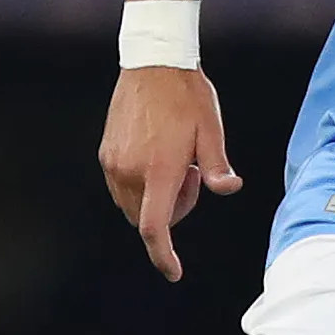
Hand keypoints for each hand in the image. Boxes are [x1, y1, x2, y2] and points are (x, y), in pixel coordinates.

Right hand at [98, 65, 242, 279]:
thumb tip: (229, 189)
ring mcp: (113, 162)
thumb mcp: (212, 132)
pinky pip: (121, 186)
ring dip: (155, 199)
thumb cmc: (188, 97)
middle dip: (172, 212)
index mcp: (159, 171)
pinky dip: (141, 186)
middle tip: (192, 177)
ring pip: (132, 205)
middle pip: (146, 219)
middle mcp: (130, 171)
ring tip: (176, 163)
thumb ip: (218, 168)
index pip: (155, 228)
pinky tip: (159, 157)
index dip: (163, 256)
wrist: (153, 64)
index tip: (173, 271)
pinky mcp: (106, 153)